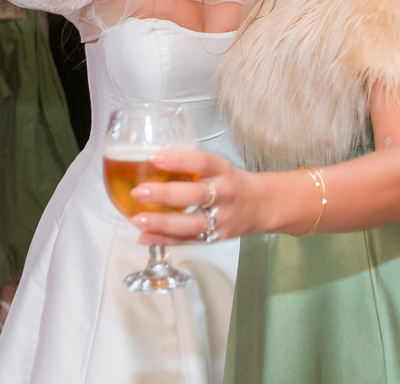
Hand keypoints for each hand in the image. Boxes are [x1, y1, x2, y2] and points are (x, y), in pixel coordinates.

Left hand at [129, 150, 265, 244]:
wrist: (262, 206)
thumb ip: (190, 167)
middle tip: (139, 191)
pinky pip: (188, 241)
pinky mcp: (216, 238)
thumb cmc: (231, 182)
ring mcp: (221, 219)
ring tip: (137, 219)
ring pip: (191, 224)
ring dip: (162, 223)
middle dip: (166, 194)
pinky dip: (164, 240)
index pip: (203, 162)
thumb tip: (147, 163)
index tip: (153, 158)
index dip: (179, 160)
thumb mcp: (218, 167)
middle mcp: (225, 194)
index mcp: (224, 171)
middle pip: (196, 195)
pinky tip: (144, 237)